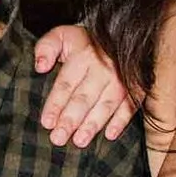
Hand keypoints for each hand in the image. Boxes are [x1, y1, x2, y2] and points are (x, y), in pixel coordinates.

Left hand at [34, 25, 137, 147]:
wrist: (115, 35)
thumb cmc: (81, 43)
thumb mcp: (60, 37)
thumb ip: (46, 48)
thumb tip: (40, 67)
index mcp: (82, 57)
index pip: (66, 84)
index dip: (55, 104)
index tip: (47, 123)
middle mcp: (102, 68)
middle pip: (84, 98)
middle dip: (70, 120)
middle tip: (59, 138)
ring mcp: (120, 79)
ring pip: (105, 105)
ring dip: (92, 125)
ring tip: (80, 141)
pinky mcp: (135, 87)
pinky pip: (129, 106)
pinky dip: (120, 121)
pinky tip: (109, 135)